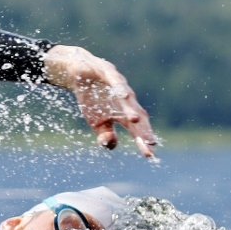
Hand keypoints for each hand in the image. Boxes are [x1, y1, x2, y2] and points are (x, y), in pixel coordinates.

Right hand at [43, 45, 157, 157]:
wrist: (80, 73)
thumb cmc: (93, 100)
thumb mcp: (96, 123)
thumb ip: (104, 136)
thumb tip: (110, 144)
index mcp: (125, 114)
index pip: (137, 131)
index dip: (143, 142)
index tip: (150, 156)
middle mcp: (126, 101)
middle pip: (138, 116)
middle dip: (144, 129)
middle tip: (150, 142)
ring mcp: (119, 86)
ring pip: (129, 99)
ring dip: (132, 109)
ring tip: (135, 119)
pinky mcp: (108, 73)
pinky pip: (116, 81)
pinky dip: (120, 88)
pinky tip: (123, 96)